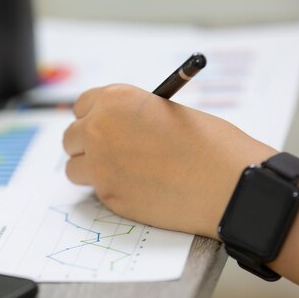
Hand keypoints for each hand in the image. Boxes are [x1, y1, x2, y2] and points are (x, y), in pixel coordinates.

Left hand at [62, 84, 276, 238]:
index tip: (101, 125)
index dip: (93, 116)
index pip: (82, 105)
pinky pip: (96, 192)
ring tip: (121, 173)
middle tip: (107, 153)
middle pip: (70, 137)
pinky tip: (140, 189)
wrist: (227, 182)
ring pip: (74, 169)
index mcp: (116, 100)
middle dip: (86, 145)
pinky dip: (111, 190)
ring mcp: (100, 166)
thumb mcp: (166, 112)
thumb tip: (114, 131)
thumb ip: (131, 118)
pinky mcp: (108, 197)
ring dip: (90, 170)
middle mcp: (100, 129)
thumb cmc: (210, 143)